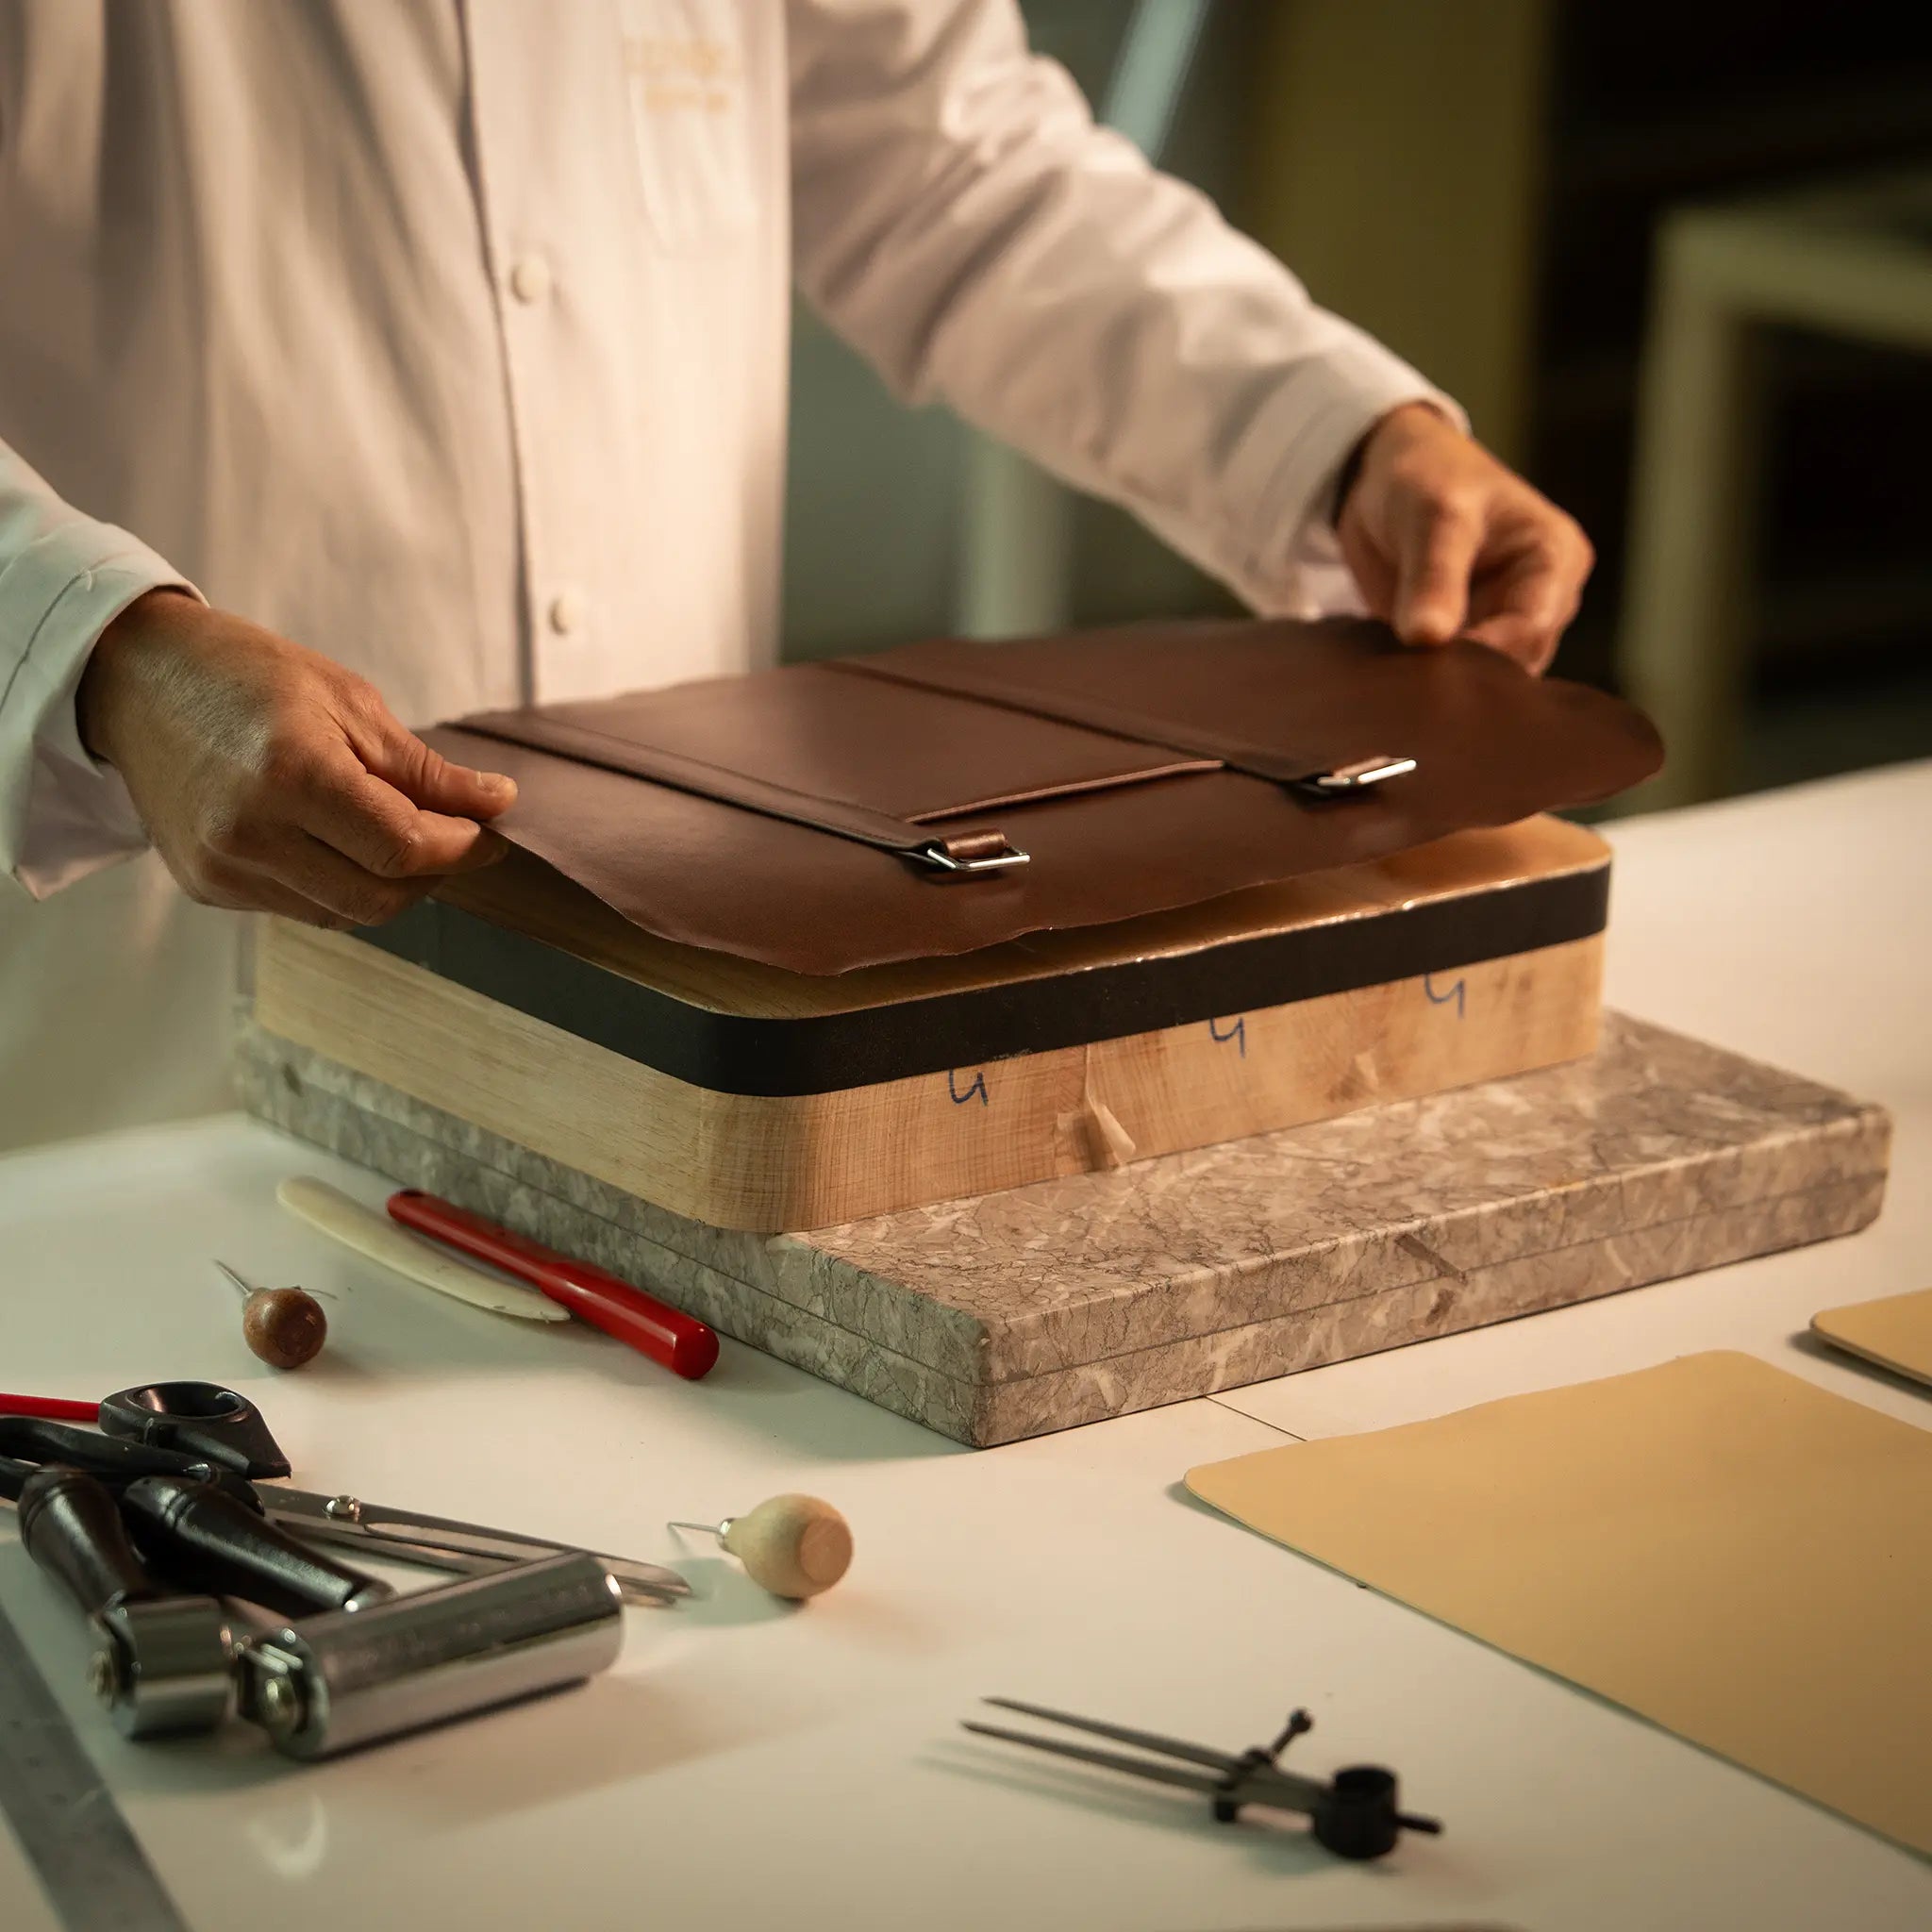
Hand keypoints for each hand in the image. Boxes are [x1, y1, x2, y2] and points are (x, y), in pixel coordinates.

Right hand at [78, 591, 516, 925]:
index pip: (403, 848)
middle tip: (454, 837)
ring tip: (398, 833)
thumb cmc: (246, 676)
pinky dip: (339, 886)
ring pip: (343, 914)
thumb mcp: (349, 702)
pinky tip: (339, 842)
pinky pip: (301, 908)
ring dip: (388, 885)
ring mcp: (223, 869)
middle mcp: (250, 833)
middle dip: (432, 875)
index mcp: (290, 774)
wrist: (137, 681)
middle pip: (378, 898)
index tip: (487, 830)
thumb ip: (424, 769)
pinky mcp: (209, 887)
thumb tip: (497, 804)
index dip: (460, 848)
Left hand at [1336, 403, 1593, 673]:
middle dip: (1468, 674)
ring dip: (1446, 682)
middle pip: (1516, 660)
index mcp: (1554, 558)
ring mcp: (1503, 622)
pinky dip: (1426, 680)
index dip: (1488, 652)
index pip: (1534, 626)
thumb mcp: (1433, 515)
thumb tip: (1427, 638)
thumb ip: (1433, 576)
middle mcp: (1541, 597)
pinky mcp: (1465, 640)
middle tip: (1412, 684)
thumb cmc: (1426, 476)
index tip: (1433, 662)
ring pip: (1486, 676)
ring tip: (1400, 683)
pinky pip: (1453, 675)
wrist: (1384, 475)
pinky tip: (1395, 683)